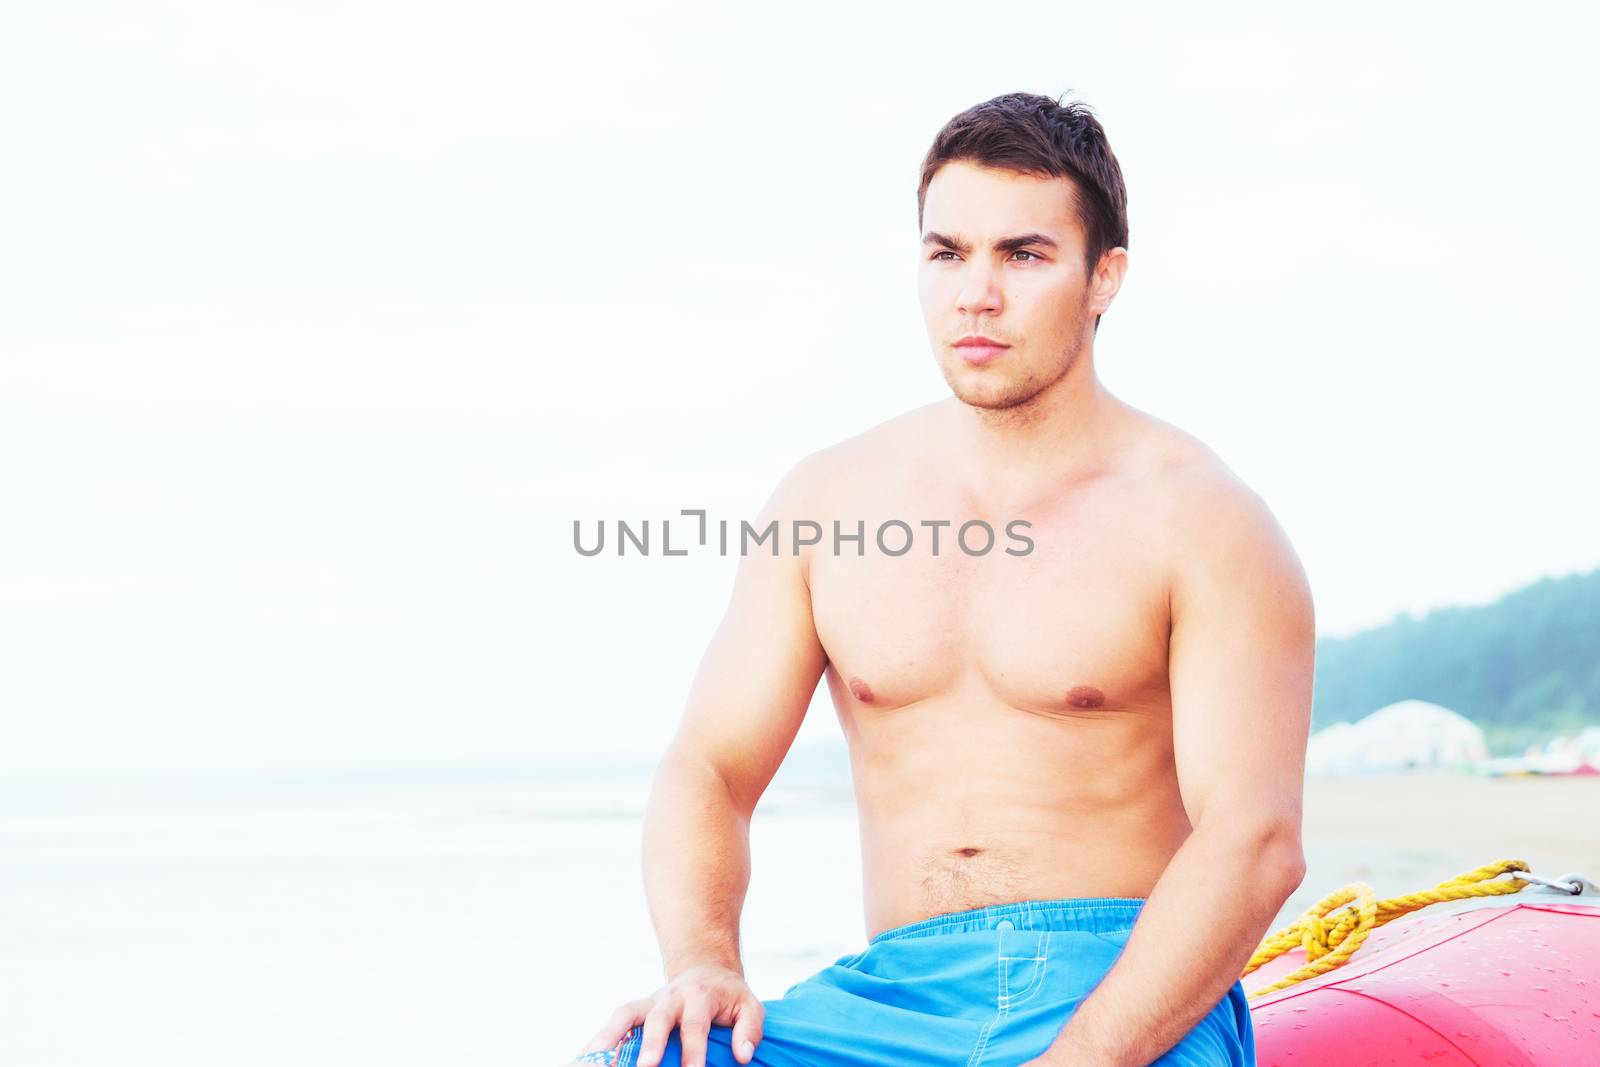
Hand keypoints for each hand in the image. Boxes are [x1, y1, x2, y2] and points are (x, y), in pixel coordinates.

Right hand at [575, 963, 764, 1066]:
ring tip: (592, 1060)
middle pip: (657, 1019)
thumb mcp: (749, 1006)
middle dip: (650, 1044)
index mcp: (700, 997)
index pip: (695, 1025)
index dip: (693, 1051)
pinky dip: (598, 1040)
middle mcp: (670, 998)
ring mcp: (649, 1002)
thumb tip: (743, 1056)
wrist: (705, 968)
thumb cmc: (728, 996)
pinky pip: (613, 1023)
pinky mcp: (635, 1010)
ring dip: (609, 1037)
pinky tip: (583, 1059)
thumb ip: (749, 1029)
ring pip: (625, 1015)